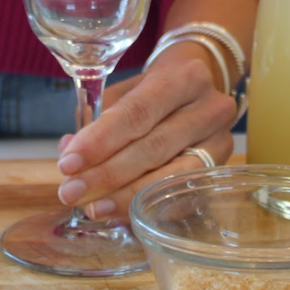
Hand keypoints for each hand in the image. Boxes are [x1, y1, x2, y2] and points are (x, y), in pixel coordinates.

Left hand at [54, 56, 236, 220]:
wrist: (197, 89)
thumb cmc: (154, 91)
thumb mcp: (126, 91)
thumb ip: (97, 119)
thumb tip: (68, 149)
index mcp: (183, 77)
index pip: (138, 112)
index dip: (101, 141)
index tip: (69, 163)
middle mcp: (210, 108)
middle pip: (153, 147)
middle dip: (107, 173)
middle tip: (71, 192)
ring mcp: (221, 140)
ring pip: (170, 175)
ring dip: (126, 196)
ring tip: (93, 207)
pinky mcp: (221, 169)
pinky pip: (183, 195)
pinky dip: (149, 205)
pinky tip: (121, 213)